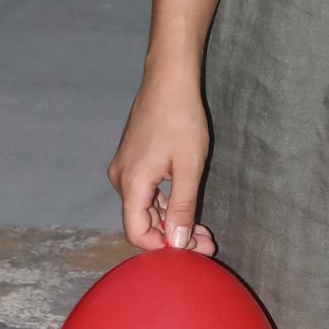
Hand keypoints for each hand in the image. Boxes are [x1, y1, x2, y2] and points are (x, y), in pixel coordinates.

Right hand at [107, 68, 219, 254]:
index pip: (137, 233)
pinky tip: (187, 209)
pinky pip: (146, 193)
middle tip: (206, 244)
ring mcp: (125, 169)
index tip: (192, 249)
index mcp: (132, 182)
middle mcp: (121, 179)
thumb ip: (182, 207)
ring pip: (145, 209)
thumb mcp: (189, 167)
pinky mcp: (132, 161)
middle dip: (173, 236)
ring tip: (204, 231)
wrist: (169, 79)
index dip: (162, 247)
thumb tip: (177, 242)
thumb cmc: (180, 118)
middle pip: (142, 223)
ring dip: (171, 222)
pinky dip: (165, 205)